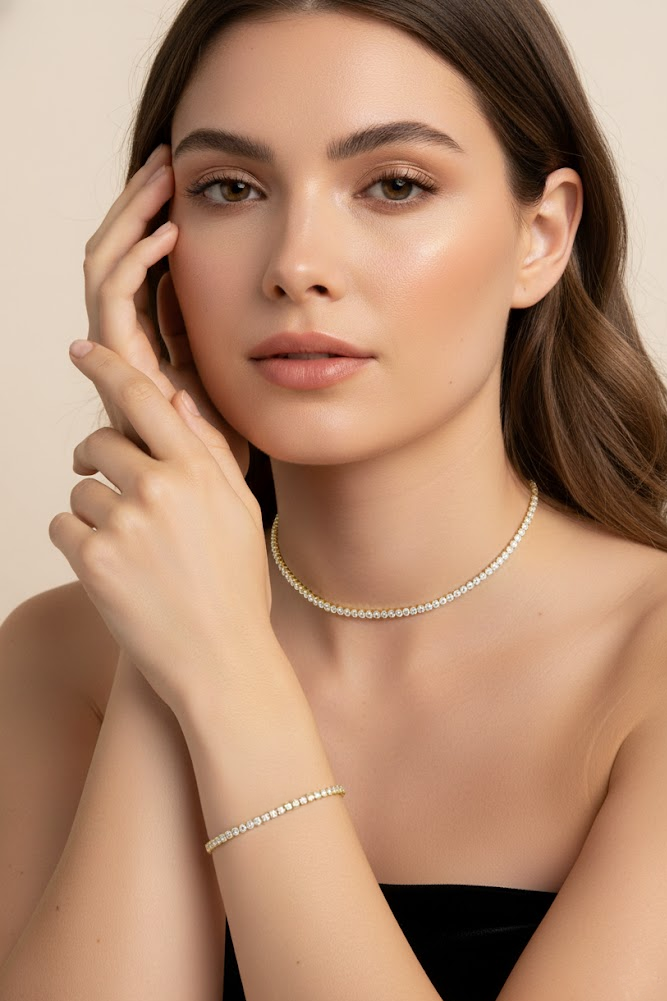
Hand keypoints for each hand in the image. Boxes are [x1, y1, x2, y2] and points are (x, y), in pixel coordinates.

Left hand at [48, 339, 272, 715]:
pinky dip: (77, 543)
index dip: (108, 367)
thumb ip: (210, 454)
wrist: (221, 661)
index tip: (82, 350)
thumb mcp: (241, 513)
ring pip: (79, 489)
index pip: (143, 398)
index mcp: (199, 471)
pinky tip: (112, 570)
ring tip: (128, 550)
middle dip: (98, 461)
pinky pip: (62, 526)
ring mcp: (124, 523)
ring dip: (92, 511)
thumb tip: (178, 401)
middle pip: (100, 443)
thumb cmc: (236, 588)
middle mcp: (160, 488)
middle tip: (111, 487)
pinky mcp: (93, 560)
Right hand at [83, 143, 248, 474]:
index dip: (148, 218)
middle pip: (111, 255)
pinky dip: (135, 260)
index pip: (133, 265)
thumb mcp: (225, 381)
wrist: (208, 498)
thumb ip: (206, 333)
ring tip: (162, 175)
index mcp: (146, 341)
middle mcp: (123, 343)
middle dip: (134, 203)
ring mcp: (117, 351)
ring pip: (104, 266)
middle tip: (165, 158)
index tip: (181, 179)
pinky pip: (114, 299)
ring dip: (130, 216)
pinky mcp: (119, 363)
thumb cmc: (222, 450)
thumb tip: (208, 288)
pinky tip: (168, 234)